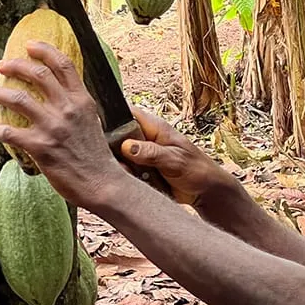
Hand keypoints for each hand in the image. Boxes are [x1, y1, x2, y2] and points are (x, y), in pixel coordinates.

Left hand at [0, 41, 124, 209]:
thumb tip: (59, 95)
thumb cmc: (96, 156)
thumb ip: (76, 106)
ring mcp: (54, 127)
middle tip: (1, 66)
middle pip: (37, 74)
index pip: (63, 64)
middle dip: (14, 65)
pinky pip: (9, 132)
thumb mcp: (91, 122)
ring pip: (17, 98)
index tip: (29, 44)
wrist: (102, 183)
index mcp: (82, 101)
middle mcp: (68, 109)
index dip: (44, 50)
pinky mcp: (41, 147)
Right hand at [120, 107, 237, 206]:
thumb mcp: (175, 160)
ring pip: (117, 155)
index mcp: (155, 127)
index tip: (98, 131)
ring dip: (119, 166)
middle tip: (119, 163)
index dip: (110, 117)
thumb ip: (152, 153)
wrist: (205, 191)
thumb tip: (127, 147)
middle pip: (116, 135)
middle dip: (112, 149)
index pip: (127, 112)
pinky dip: (125, 176)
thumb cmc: (197, 170)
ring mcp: (141, 154)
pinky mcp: (140, 169)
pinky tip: (130, 182)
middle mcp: (145, 138)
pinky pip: (124, 170)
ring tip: (129, 175)